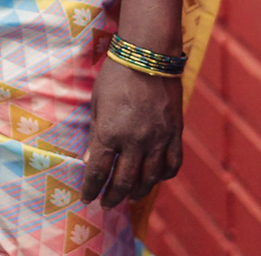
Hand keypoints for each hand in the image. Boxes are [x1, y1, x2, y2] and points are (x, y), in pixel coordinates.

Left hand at [78, 60, 182, 210]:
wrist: (148, 55)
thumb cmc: (116, 75)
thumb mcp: (97, 104)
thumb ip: (96, 134)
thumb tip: (90, 161)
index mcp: (110, 133)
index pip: (98, 172)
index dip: (91, 189)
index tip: (86, 199)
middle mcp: (135, 141)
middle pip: (124, 181)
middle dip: (113, 197)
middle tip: (106, 204)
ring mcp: (158, 138)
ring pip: (149, 178)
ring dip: (138, 192)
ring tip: (129, 198)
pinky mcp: (175, 133)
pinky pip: (172, 164)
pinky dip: (163, 176)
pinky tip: (155, 179)